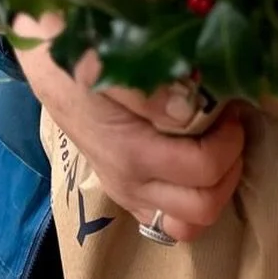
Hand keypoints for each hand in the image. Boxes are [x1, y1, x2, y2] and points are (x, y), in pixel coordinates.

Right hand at [11, 11, 245, 243]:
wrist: (46, 57)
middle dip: (229, 168)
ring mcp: (126, 191)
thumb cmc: (79, 53)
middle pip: (202, 208)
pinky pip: (167, 220)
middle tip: (229, 127)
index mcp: (130, 151)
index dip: (230, 140)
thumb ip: (145, 89)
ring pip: (187, 225)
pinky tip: (196, 160)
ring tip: (218, 148)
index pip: (203, 168)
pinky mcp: (124, 191)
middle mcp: (129, 181)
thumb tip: (186, 110)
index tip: (231, 106)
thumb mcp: (106, 58)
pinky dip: (193, 200)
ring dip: (215, 190)